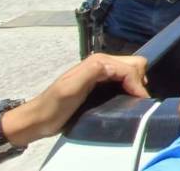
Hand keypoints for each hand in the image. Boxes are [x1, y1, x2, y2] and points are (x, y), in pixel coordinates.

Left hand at [1, 54, 148, 146]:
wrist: (39, 119)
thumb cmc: (54, 106)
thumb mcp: (71, 88)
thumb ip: (93, 71)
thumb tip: (118, 68)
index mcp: (98, 61)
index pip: (130, 67)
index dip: (137, 84)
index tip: (139, 102)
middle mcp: (103, 62)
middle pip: (135, 63)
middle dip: (139, 80)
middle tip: (137, 100)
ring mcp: (103, 72)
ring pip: (133, 70)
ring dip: (136, 83)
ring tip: (134, 101)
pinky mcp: (103, 82)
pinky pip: (125, 79)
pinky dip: (131, 86)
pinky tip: (126, 99)